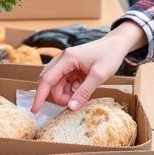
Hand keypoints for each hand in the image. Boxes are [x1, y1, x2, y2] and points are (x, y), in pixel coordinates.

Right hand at [32, 21, 146, 111]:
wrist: (118, 44)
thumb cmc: (110, 55)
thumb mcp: (99, 76)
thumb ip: (84, 92)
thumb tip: (70, 108)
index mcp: (67, 59)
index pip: (47, 79)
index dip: (40, 96)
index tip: (35, 110)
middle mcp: (63, 60)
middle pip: (51, 83)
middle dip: (58, 96)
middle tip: (72, 105)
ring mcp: (67, 63)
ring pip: (58, 84)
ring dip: (65, 94)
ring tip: (80, 98)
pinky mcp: (73, 67)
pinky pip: (66, 82)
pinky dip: (71, 90)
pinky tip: (82, 91)